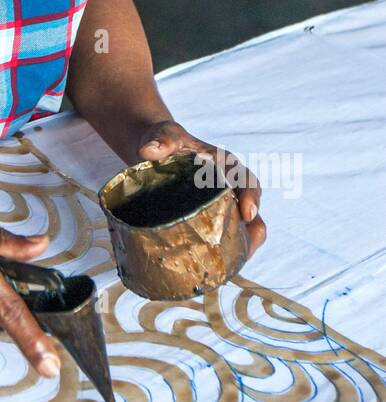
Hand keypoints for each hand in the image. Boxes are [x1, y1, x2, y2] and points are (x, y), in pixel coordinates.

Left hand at [134, 119, 266, 258]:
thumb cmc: (165, 140)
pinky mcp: (206, 220)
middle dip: (253, 231)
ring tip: (229, 264)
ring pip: (240, 230)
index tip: (248, 212)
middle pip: (252, 212)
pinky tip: (209, 266)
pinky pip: (220, 238)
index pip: (248, 181)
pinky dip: (220, 252)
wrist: (153, 150)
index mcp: (226, 166)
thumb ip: (162, 140)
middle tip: (246, 248)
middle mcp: (229, 188)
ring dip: (240, 247)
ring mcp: (219, 206)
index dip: (252, 197)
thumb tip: (148, 151)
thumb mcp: (165, 135)